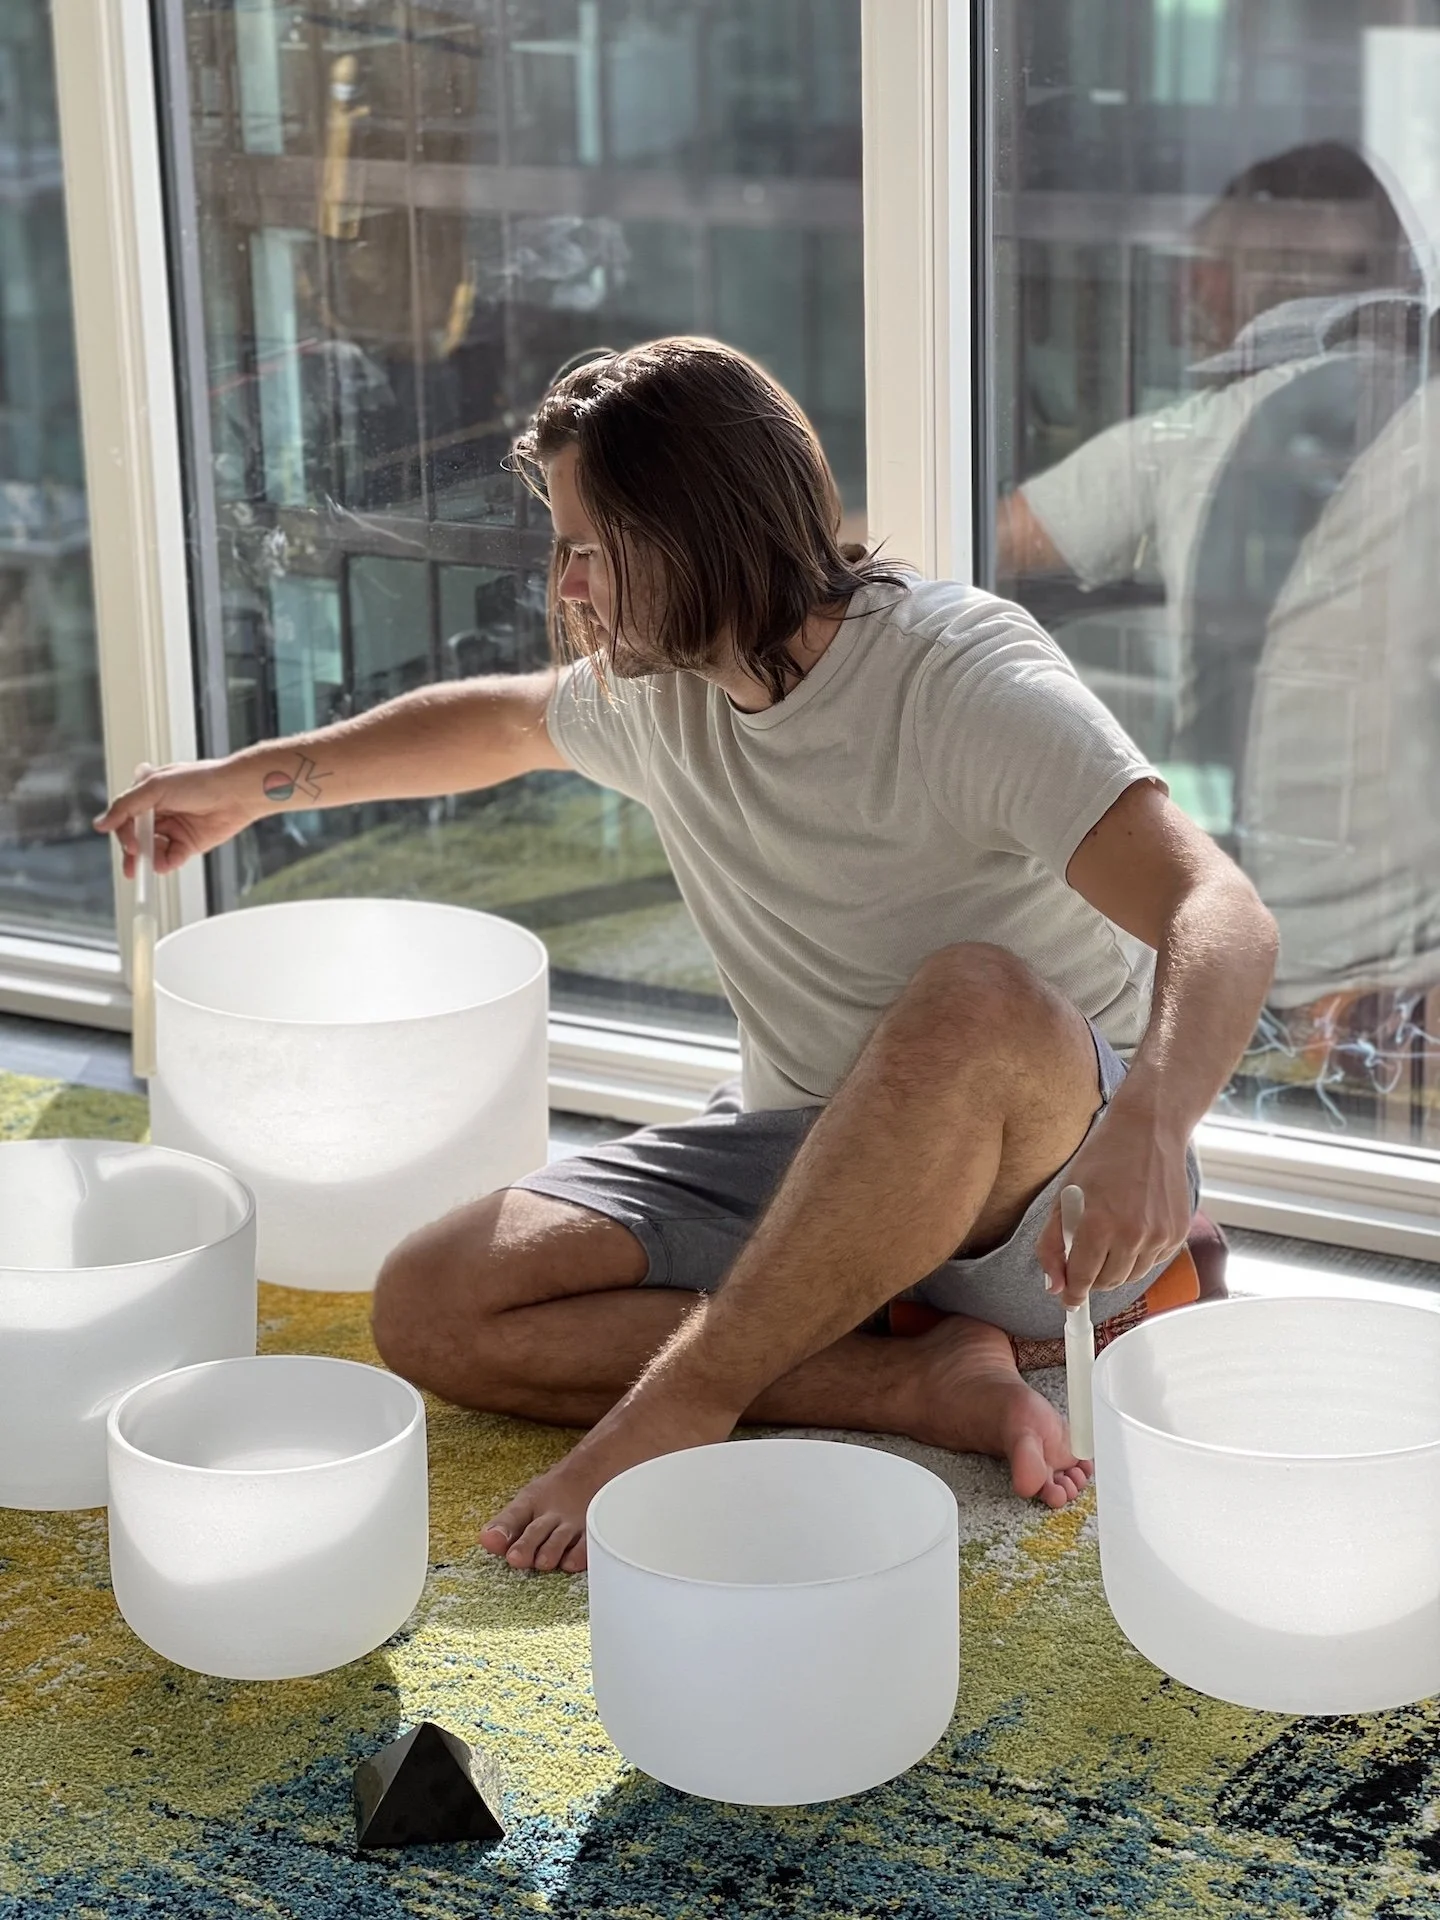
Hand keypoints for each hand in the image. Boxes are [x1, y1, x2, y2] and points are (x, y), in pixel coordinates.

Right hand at [93, 759, 260, 878]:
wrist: (237, 792)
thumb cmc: (200, 781)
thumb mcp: (155, 788)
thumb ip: (126, 806)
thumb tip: (100, 824)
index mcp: (147, 794)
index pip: (125, 818)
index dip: (124, 833)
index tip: (129, 844)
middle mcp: (159, 812)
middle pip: (136, 837)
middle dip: (133, 853)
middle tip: (132, 865)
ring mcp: (174, 828)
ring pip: (153, 849)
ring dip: (150, 859)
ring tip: (153, 864)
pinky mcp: (189, 843)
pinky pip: (171, 857)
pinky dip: (167, 862)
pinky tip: (166, 864)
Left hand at [1035, 1104, 1192, 1308]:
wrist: (1149, 1130)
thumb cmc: (1102, 1158)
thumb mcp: (1064, 1196)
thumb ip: (1052, 1244)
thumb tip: (1054, 1286)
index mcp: (1098, 1224)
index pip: (1082, 1279)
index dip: (1072, 1293)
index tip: (1069, 1300)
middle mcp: (1132, 1235)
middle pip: (1107, 1283)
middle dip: (1092, 1276)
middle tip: (1086, 1254)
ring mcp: (1159, 1235)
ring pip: (1131, 1276)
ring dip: (1116, 1266)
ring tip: (1110, 1235)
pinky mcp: (1178, 1233)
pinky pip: (1153, 1262)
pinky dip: (1139, 1255)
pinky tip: (1132, 1227)